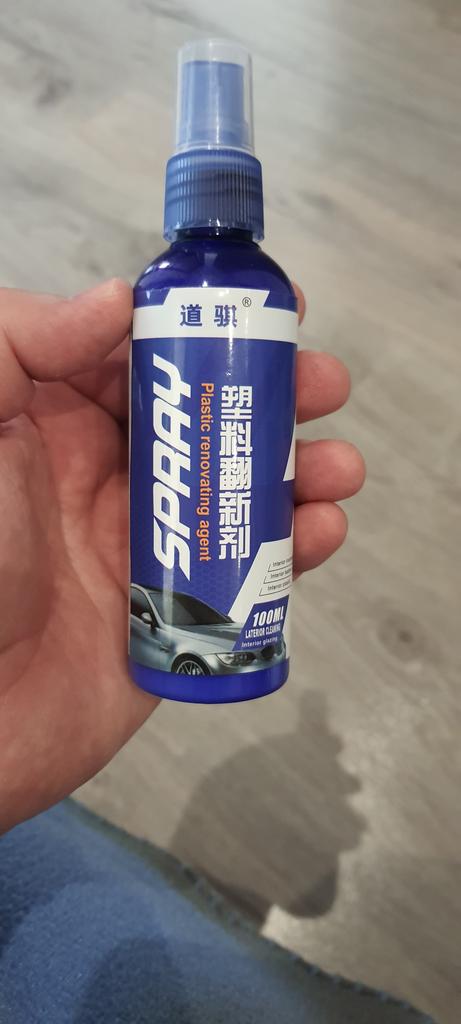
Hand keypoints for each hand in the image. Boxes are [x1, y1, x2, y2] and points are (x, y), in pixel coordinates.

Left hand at [0, 280, 363, 831]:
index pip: (148, 360)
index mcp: (58, 424)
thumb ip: (22, 342)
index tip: (273, 312)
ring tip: (337, 468)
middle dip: (275, 398)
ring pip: (242, 495)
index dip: (212, 331)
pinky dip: (294, 553)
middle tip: (323, 388)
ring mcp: (149, 548)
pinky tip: (321, 530)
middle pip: (210, 422)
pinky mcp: (179, 618)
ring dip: (300, 474)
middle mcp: (109, 478)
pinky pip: (248, 576)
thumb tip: (117, 301)